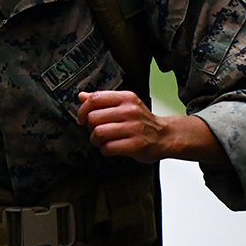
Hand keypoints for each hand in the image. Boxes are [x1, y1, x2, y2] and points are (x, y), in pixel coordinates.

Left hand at [77, 90, 225, 164]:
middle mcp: (130, 111)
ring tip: (102, 142)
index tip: (81, 119)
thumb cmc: (142, 121)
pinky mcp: (136, 144)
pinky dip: (105, 150)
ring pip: (99, 133)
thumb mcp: (125, 105)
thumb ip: (103, 100)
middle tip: (96, 132)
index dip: (82, 110)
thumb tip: (81, 96)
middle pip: (94, 118)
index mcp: (126, 98)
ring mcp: (133, 128)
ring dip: (96, 140)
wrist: (165, 136)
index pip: (95, 99)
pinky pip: (108, 148)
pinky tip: (111, 148)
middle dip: (90, 128)